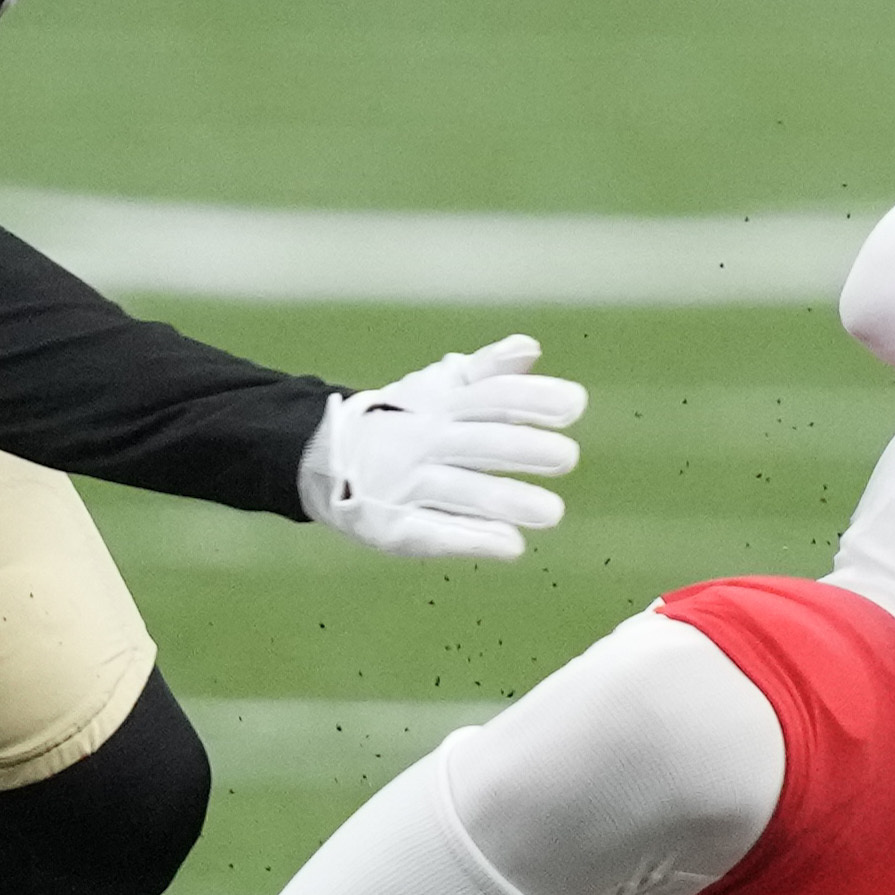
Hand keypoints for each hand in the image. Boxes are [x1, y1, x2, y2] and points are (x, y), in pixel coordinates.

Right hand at [298, 335, 585, 560]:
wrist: (320, 457)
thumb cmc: (400, 420)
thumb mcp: (436, 388)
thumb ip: (487, 371)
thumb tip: (530, 349)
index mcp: (439, 405)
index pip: (490, 397)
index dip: (531, 399)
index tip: (574, 404)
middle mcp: (422, 442)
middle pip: (479, 443)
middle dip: (523, 448)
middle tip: (567, 457)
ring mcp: (405, 486)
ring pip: (461, 492)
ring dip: (507, 501)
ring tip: (552, 511)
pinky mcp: (393, 527)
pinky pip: (433, 533)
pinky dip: (472, 539)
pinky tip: (511, 545)